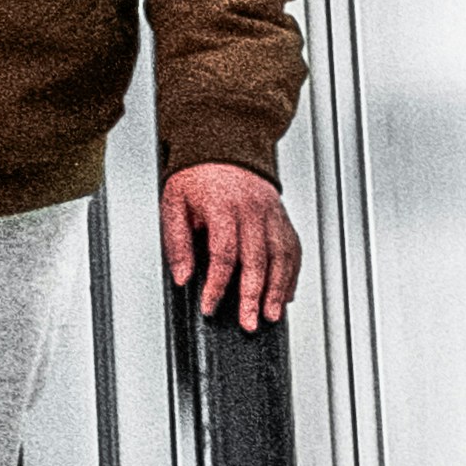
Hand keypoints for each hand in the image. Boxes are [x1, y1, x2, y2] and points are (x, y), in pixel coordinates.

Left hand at [164, 160, 299, 330]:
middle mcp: (252, 210)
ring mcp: (271, 213)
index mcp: (222, 205)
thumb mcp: (174, 203)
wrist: (223, 144)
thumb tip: (183, 276)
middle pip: (256, 260)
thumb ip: (177, 242)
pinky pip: (292, 249)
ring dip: (277, 290)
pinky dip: (291, 275)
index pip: (223, 253)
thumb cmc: (197, 175)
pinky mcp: (282, 217)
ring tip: (271, 314)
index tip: (209, 306)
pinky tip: (285, 294)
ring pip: (281, 257)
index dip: (217, 284)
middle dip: (252, 297)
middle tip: (248, 322)